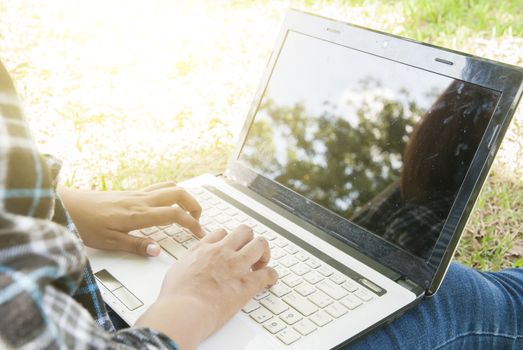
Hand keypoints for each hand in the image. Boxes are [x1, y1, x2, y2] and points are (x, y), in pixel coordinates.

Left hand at [59, 181, 202, 256]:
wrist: (68, 205)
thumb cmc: (85, 224)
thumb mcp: (110, 242)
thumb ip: (136, 246)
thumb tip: (157, 251)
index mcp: (139, 214)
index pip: (175, 215)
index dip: (192, 223)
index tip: (199, 234)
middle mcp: (141, 200)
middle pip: (179, 194)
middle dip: (194, 205)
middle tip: (198, 221)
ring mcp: (137, 193)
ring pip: (171, 187)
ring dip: (184, 197)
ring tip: (187, 212)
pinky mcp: (132, 192)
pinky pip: (159, 187)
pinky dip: (172, 193)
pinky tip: (168, 204)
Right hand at [136, 225, 277, 349]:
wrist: (184, 310)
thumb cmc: (176, 295)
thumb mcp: (177, 269)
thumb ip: (188, 262)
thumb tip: (190, 264)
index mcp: (205, 248)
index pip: (223, 233)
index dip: (229, 239)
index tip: (231, 247)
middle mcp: (222, 252)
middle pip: (245, 231)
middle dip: (249, 240)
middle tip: (249, 253)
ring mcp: (237, 266)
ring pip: (260, 244)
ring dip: (264, 253)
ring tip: (261, 263)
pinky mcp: (247, 284)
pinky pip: (269, 273)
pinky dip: (272, 276)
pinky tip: (269, 281)